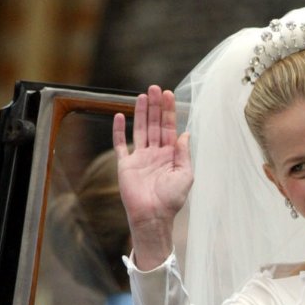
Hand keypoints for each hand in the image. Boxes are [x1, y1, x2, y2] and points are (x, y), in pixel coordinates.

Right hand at [113, 87, 191, 259]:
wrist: (152, 216)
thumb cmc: (171, 200)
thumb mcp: (185, 175)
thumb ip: (184, 154)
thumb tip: (185, 133)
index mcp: (170, 155)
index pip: (169, 128)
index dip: (169, 111)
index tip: (168, 94)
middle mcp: (155, 154)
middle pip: (155, 124)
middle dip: (155, 106)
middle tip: (155, 88)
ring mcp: (139, 158)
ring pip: (140, 129)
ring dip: (141, 113)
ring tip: (142, 95)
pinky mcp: (125, 165)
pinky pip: (121, 144)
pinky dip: (119, 130)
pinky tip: (121, 116)